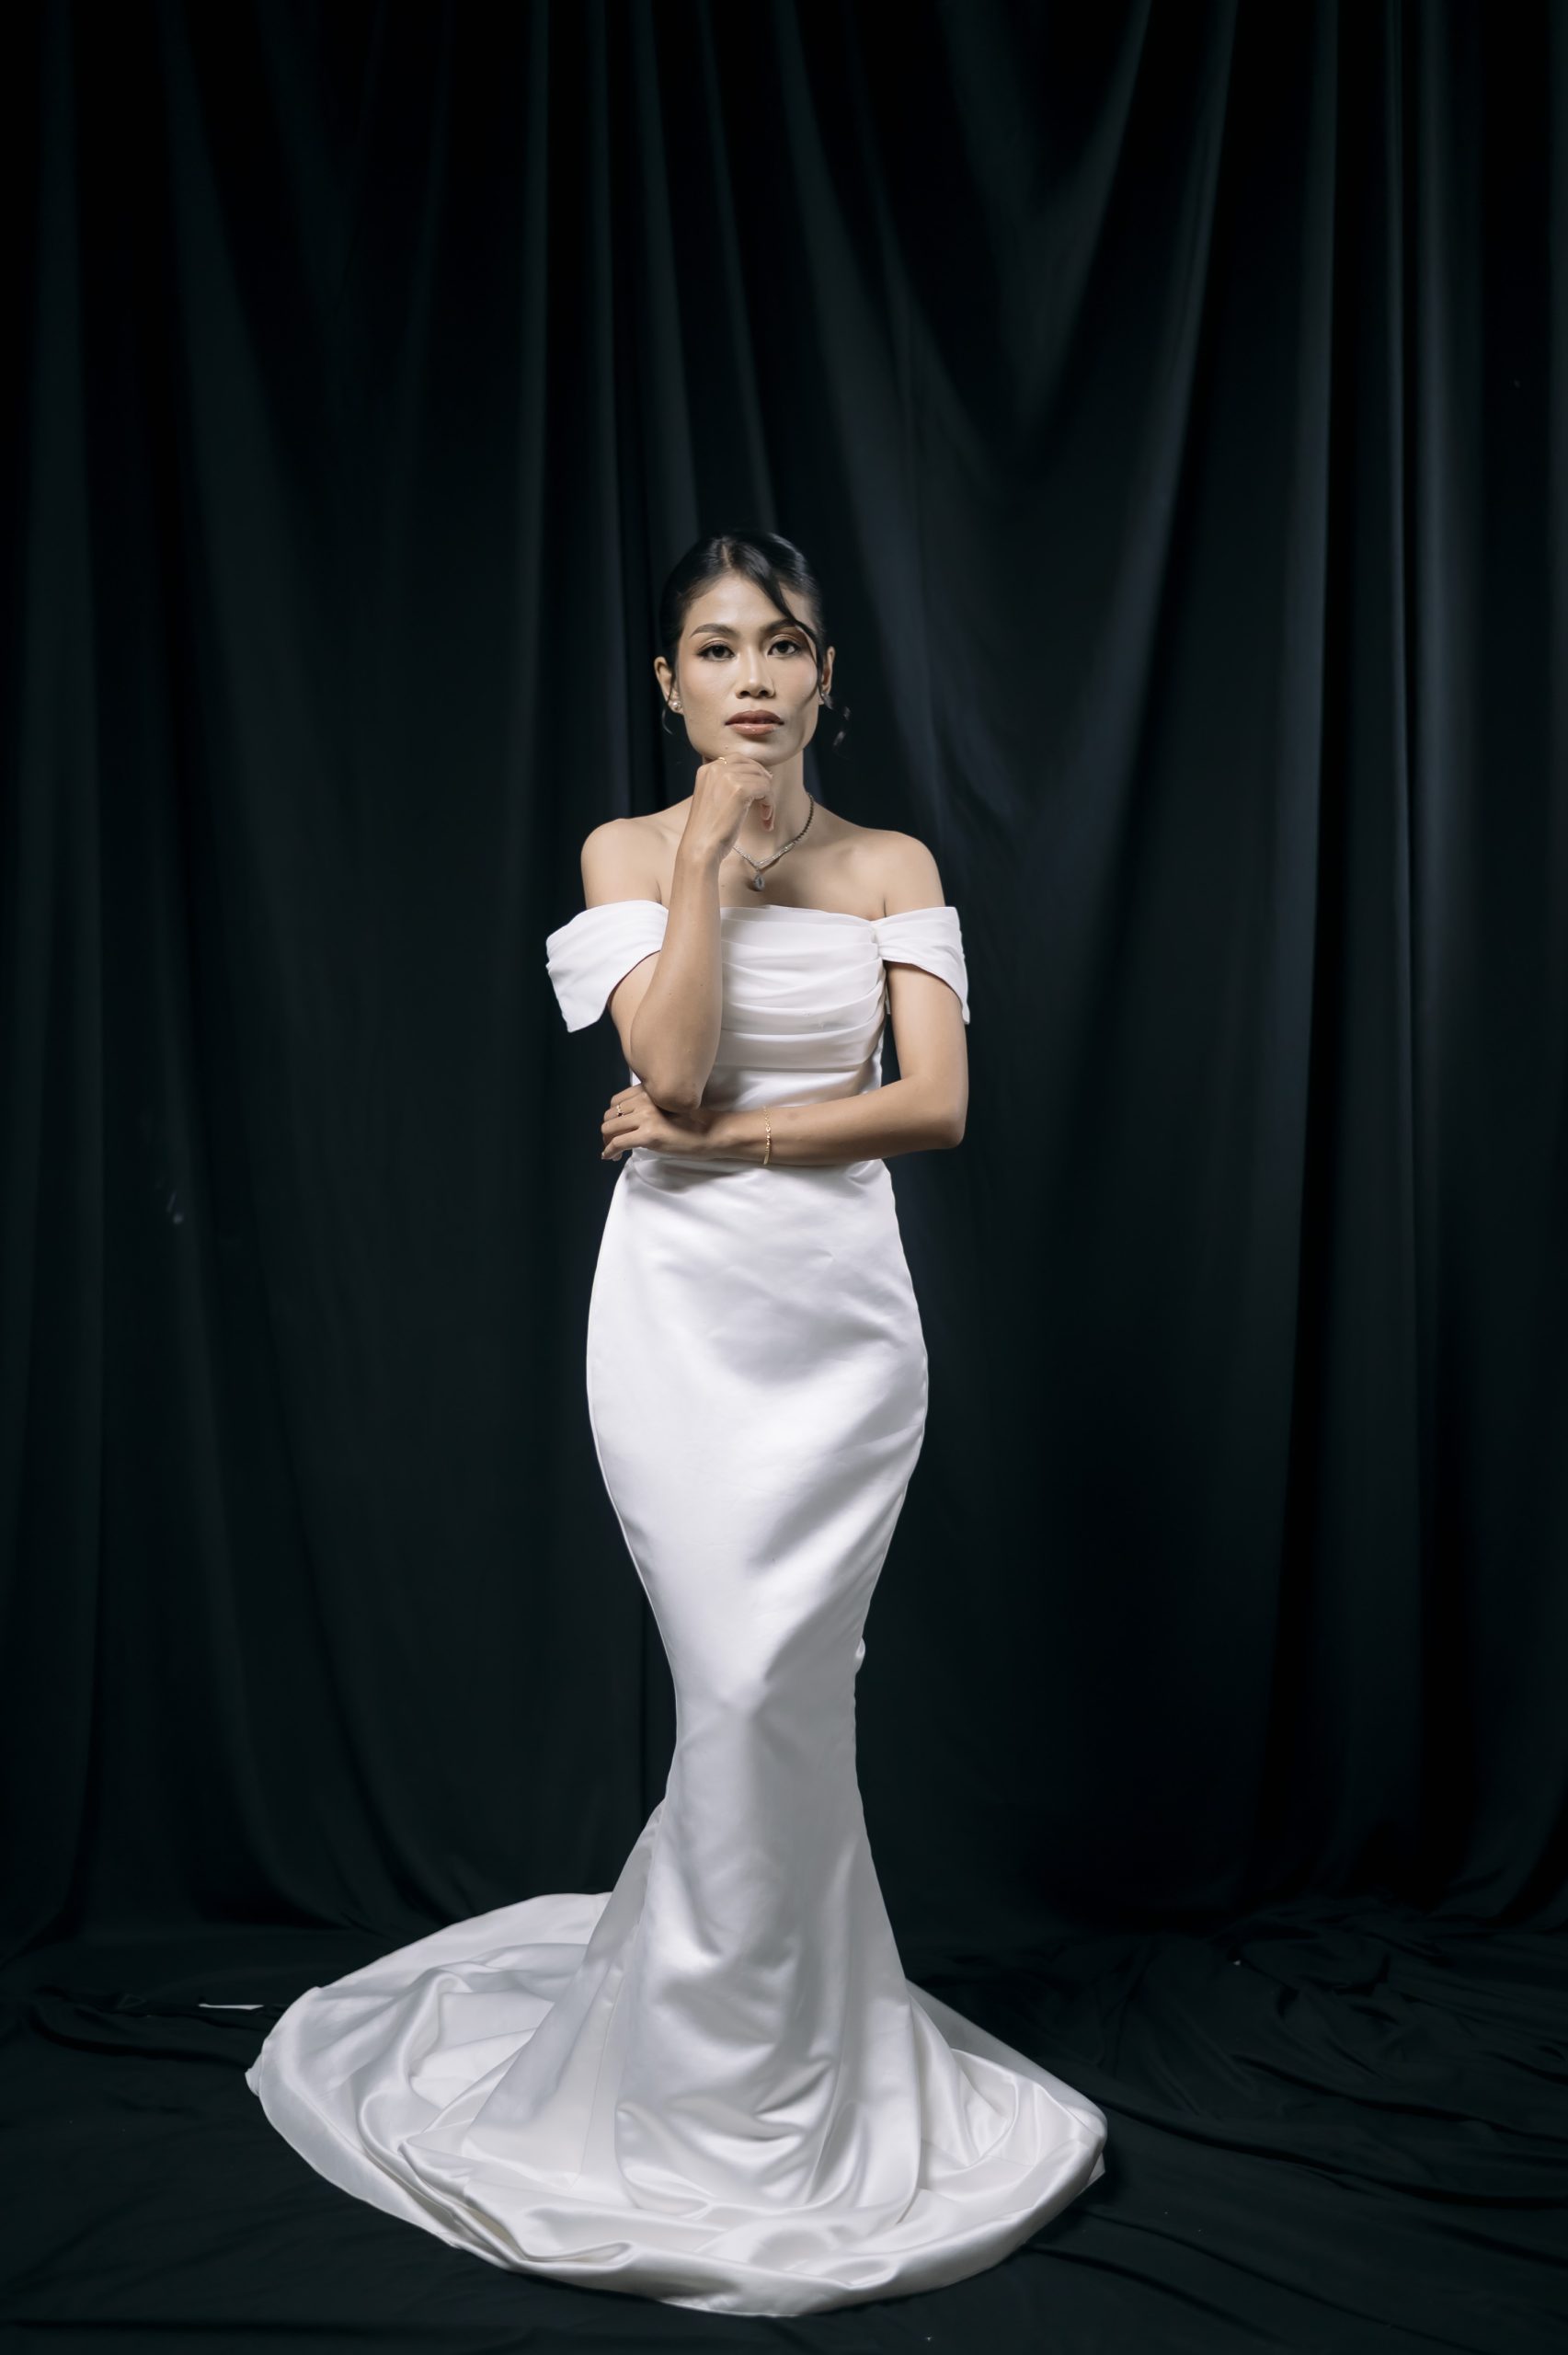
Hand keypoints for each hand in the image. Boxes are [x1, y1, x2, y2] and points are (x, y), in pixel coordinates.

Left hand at [600, 1084, 724, 1161]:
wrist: (710, 1132)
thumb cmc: (692, 1122)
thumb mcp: (665, 1108)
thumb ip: (646, 1108)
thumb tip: (624, 1122)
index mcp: (648, 1091)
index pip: (616, 1101)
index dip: (612, 1117)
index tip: (615, 1129)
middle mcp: (644, 1100)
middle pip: (610, 1115)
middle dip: (607, 1131)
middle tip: (613, 1144)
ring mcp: (646, 1117)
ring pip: (609, 1129)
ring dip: (607, 1142)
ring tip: (613, 1152)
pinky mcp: (648, 1135)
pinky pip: (618, 1143)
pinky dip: (609, 1151)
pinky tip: (610, 1157)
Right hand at [681, 752, 775, 866]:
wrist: (700, 846)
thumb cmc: (707, 829)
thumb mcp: (713, 797)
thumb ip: (727, 784)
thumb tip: (759, 775)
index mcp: (707, 769)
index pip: (738, 759)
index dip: (754, 772)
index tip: (761, 786)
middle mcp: (716, 768)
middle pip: (752, 766)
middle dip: (764, 783)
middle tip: (768, 802)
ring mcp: (728, 778)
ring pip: (762, 779)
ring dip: (768, 798)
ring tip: (765, 816)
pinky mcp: (741, 790)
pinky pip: (766, 790)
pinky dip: (770, 805)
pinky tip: (765, 820)